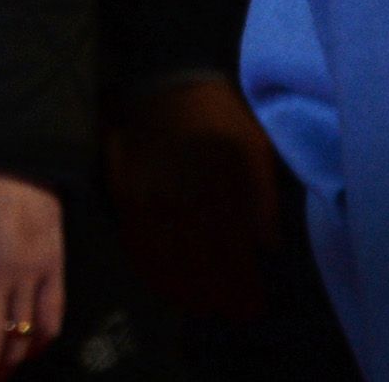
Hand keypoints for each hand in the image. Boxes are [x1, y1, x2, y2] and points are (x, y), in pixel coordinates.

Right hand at [106, 75, 281, 322]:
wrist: (164, 77)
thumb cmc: (219, 112)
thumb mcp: (254, 148)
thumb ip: (262, 199)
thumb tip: (264, 247)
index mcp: (215, 191)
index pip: (229, 257)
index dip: (240, 289)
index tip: (250, 308)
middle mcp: (179, 201)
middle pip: (196, 266)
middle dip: (214, 296)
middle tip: (227, 312)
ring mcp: (146, 198)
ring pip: (162, 260)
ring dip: (181, 289)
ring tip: (197, 305)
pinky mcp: (123, 192)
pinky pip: (133, 239)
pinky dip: (147, 266)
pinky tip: (160, 280)